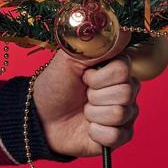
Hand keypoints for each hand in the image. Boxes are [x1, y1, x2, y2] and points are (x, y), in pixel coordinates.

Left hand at [31, 44, 140, 158]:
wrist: (41, 117)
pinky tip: (88, 128)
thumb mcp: (68, 60)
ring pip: (119, 114)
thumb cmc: (55, 86)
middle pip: (125, 92)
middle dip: (94, 95)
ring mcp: (126, 114)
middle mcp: (126, 90)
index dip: (99, 76)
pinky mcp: (121, 136)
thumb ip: (95, 46)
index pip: (124, 69)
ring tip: (83, 110)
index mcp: (117, 70)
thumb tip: (122, 31)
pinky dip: (95, 133)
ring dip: (93, 113)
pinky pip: (116, 136)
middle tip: (82, 95)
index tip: (84, 76)